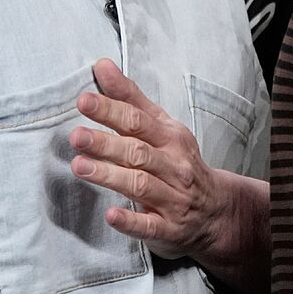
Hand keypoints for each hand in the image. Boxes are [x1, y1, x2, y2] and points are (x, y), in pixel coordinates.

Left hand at [69, 59, 228, 260]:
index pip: (138, 120)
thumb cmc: (179, 161)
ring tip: (79, 166)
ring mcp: (173, 198)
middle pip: (137, 152)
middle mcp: (174, 165)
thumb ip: (130, 97)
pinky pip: (150, 225)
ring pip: (141, 184)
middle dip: (106, 143)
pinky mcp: (168, 228)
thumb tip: (101, 65)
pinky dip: (131, 220)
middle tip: (76, 136)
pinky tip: (111, 215)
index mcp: (171, 137)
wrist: (216, 209)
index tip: (84, 100)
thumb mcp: (161, 125)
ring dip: (110, 175)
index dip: (111, 110)